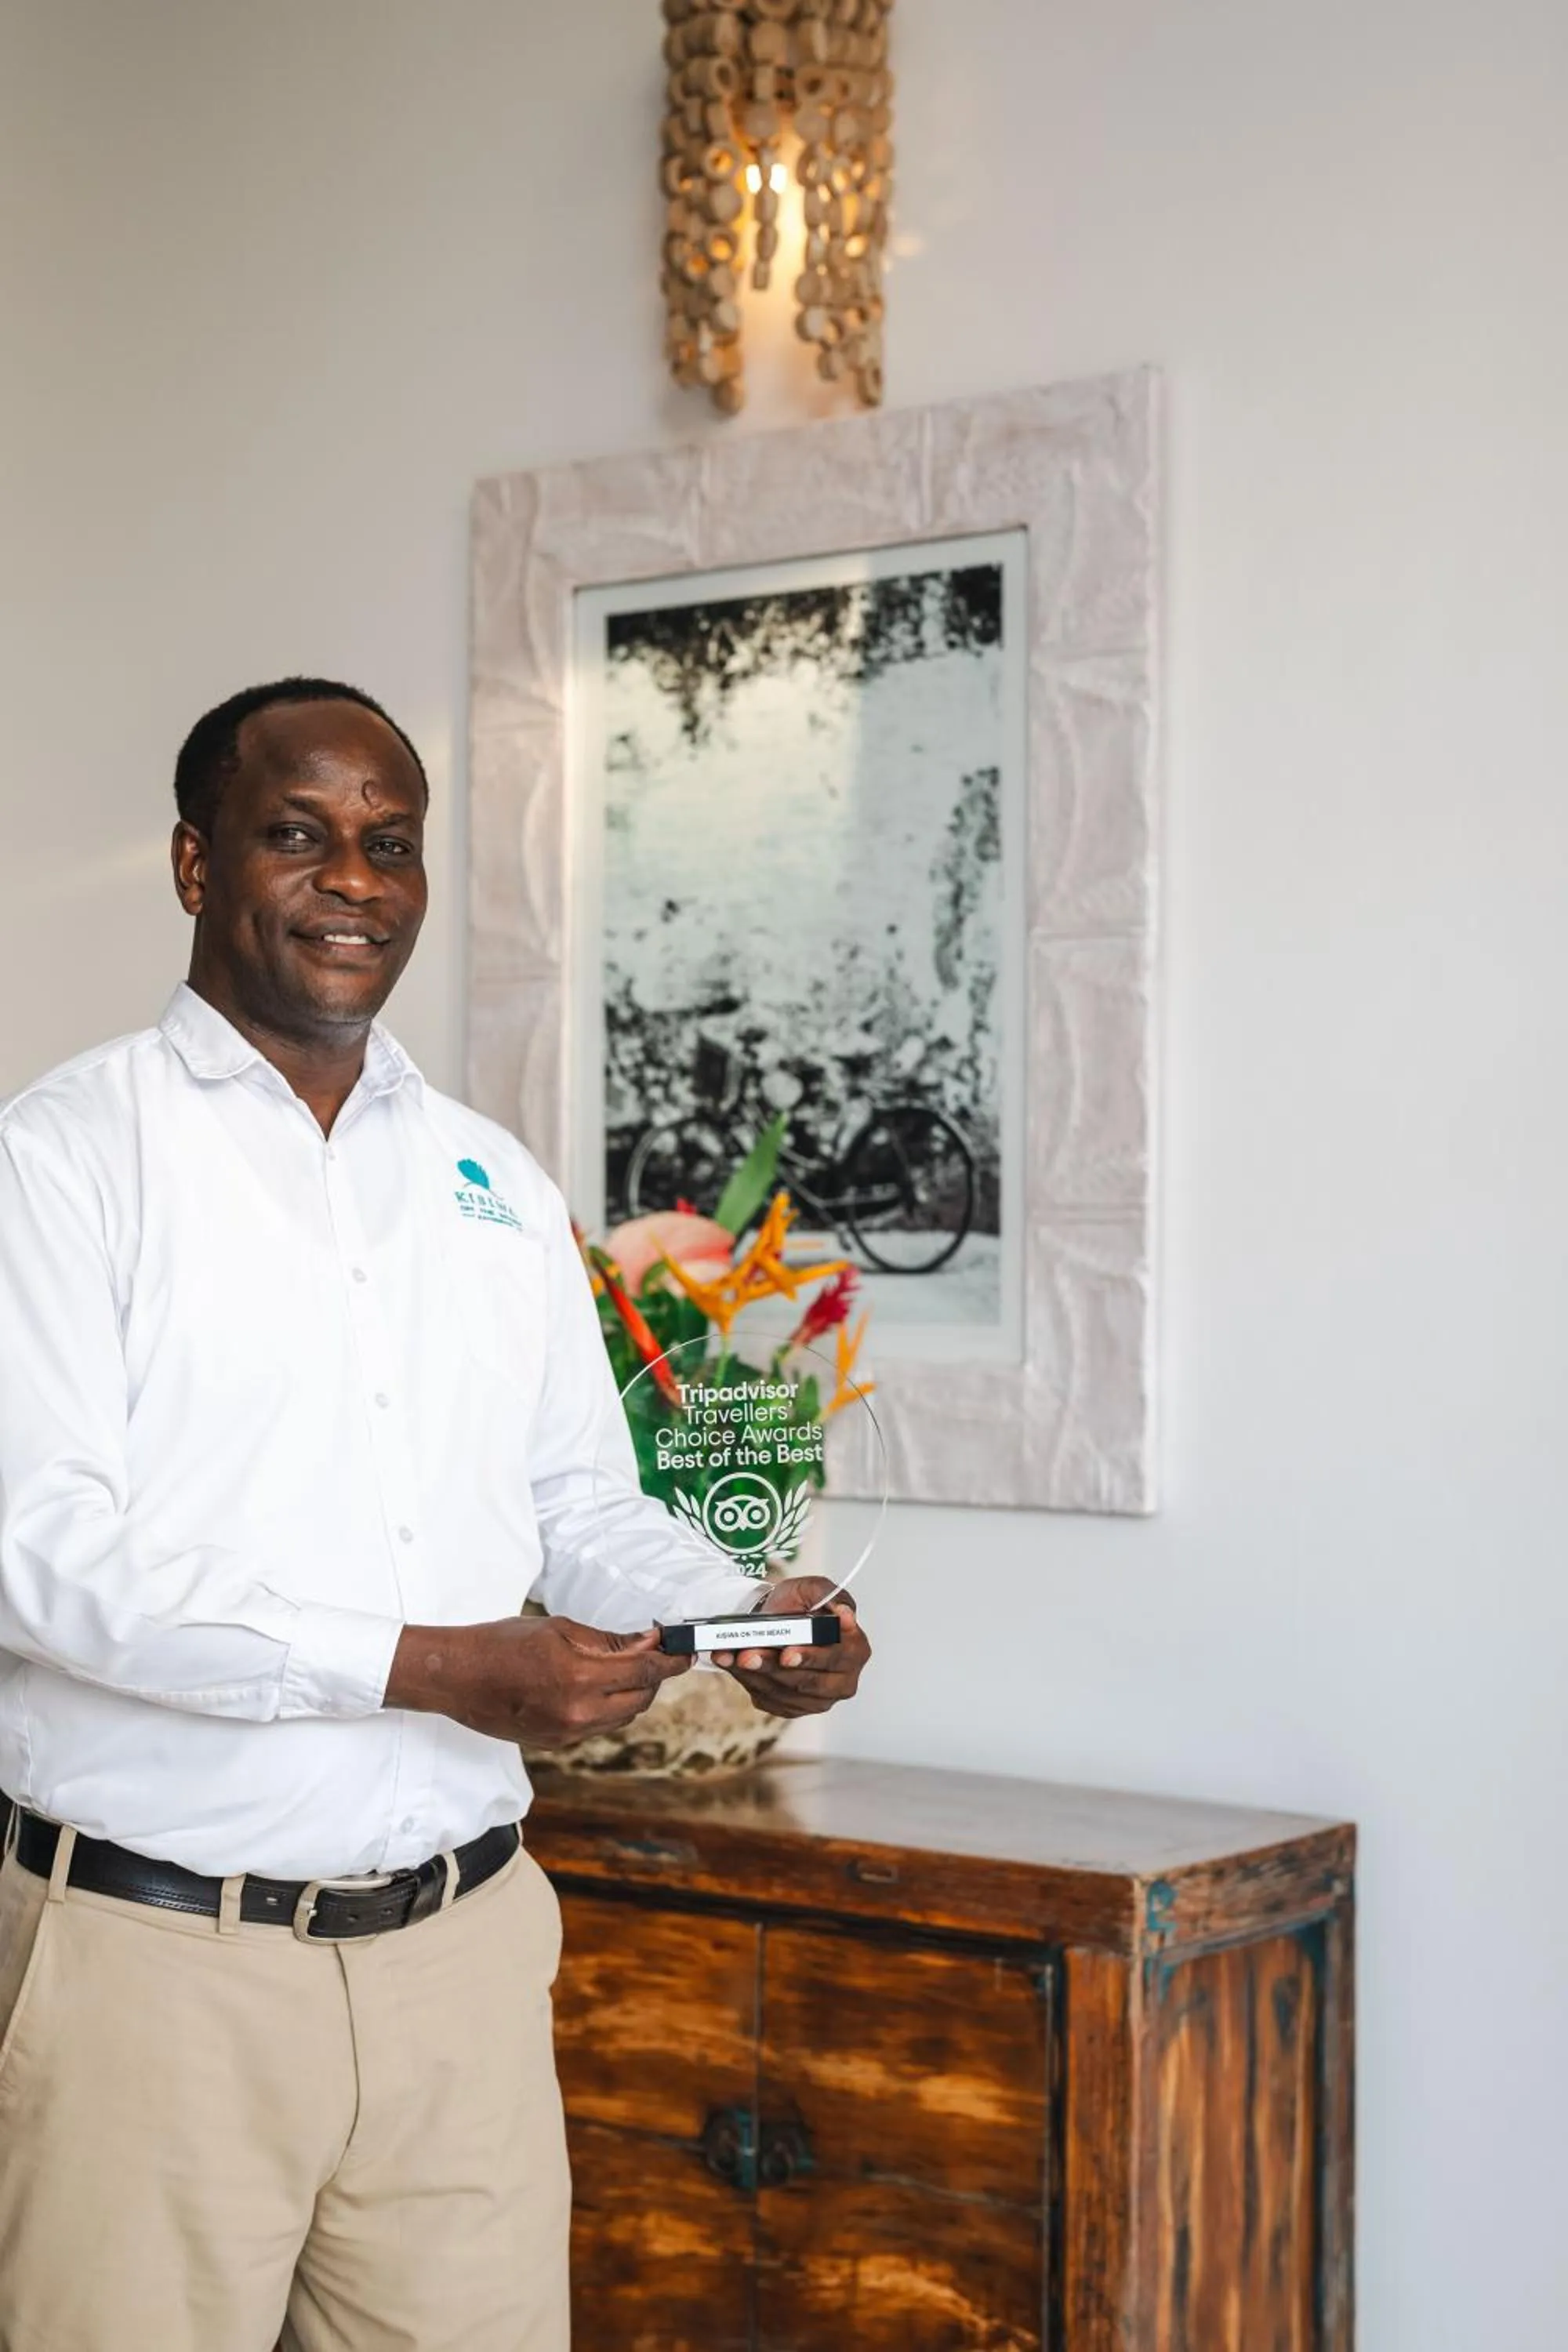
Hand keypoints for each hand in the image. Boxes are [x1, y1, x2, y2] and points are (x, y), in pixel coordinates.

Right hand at [386, 1614, 690, 1746]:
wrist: (457, 1677)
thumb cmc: (502, 1644)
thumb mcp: (558, 1629)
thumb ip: (607, 1641)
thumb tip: (647, 1642)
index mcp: (580, 1678)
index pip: (645, 1673)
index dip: (671, 1661)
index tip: (686, 1651)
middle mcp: (578, 1712)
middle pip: (641, 1699)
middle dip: (653, 1676)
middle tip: (653, 1652)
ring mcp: (567, 1733)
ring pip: (623, 1716)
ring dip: (633, 1693)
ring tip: (625, 1667)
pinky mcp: (557, 1742)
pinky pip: (599, 1725)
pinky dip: (608, 1706)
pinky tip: (597, 1686)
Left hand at [708, 1575, 870, 1719]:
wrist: (779, 1622)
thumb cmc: (801, 1605)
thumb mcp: (814, 1588)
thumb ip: (831, 1595)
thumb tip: (845, 1614)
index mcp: (855, 1650)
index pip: (835, 1658)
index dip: (810, 1657)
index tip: (786, 1653)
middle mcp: (842, 1681)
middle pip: (806, 1681)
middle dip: (773, 1667)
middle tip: (747, 1656)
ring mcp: (819, 1699)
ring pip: (785, 1693)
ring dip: (755, 1675)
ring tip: (732, 1657)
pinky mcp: (794, 1708)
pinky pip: (770, 1700)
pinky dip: (748, 1681)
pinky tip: (732, 1665)